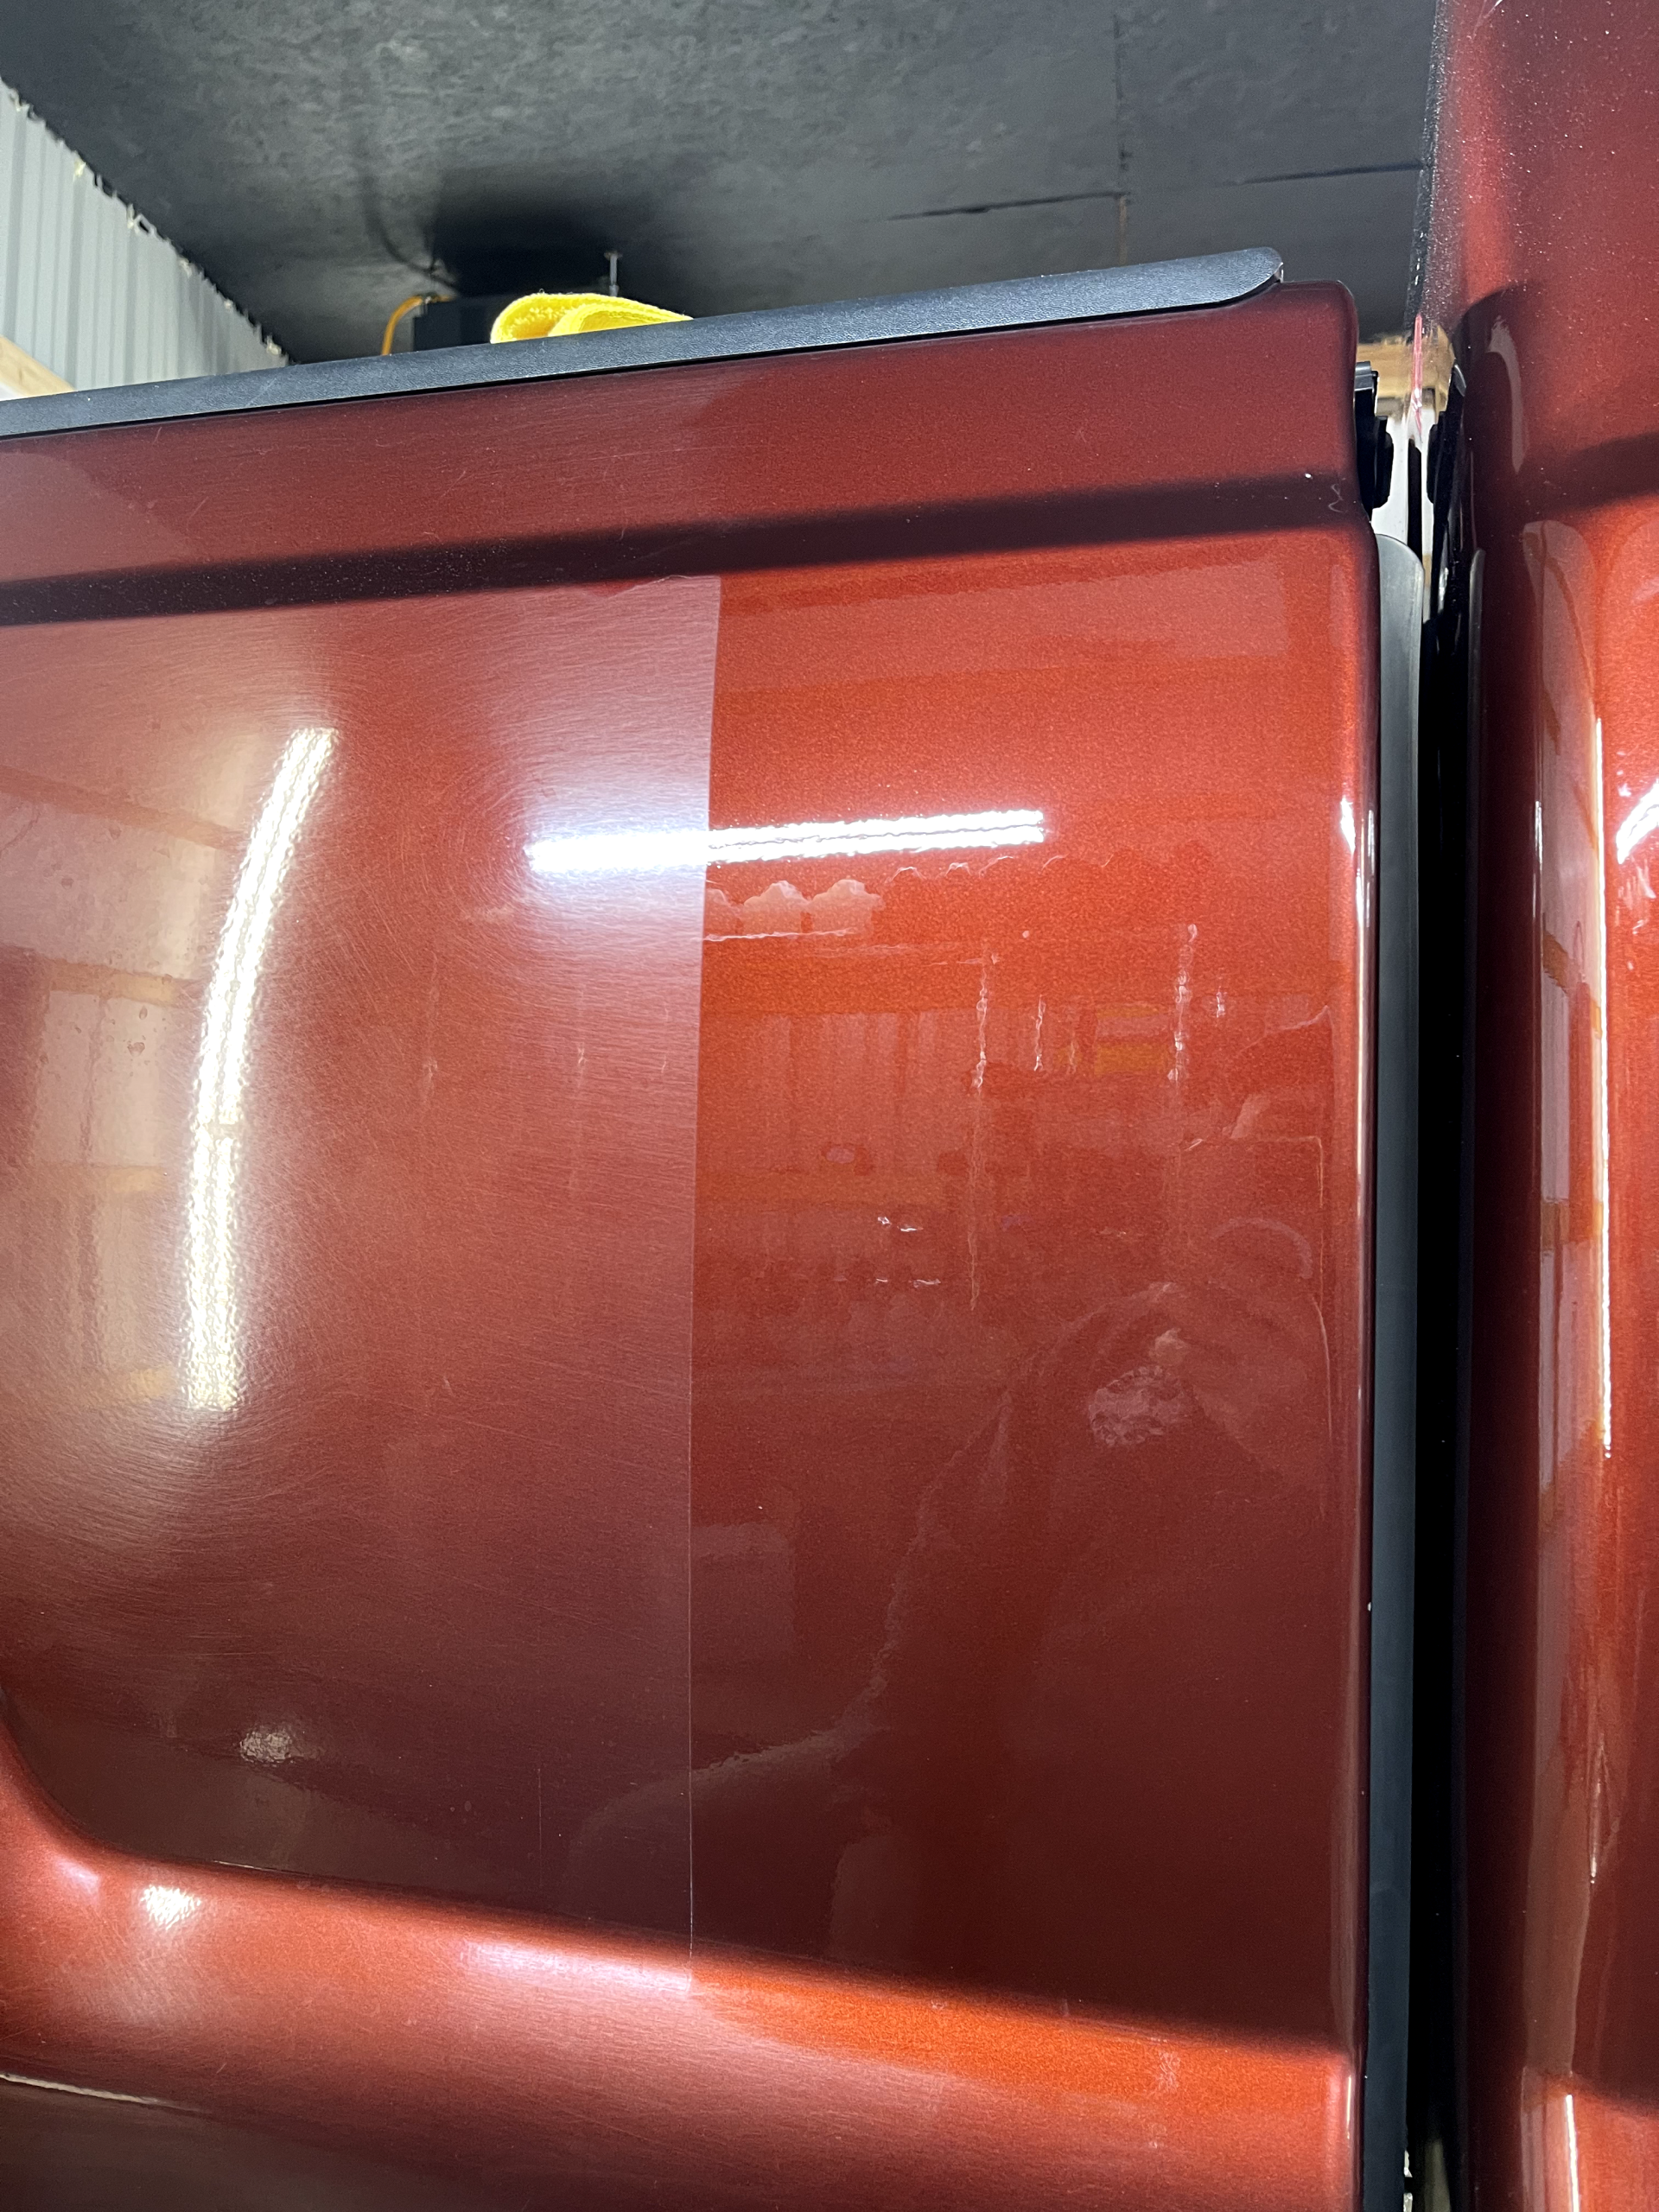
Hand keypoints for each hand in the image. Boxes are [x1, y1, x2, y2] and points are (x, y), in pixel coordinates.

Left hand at [1148, 1225, 1329, 1486]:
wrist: (1336, 1452)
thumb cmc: (1319, 1384)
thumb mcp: (1309, 1339)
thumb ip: (1272, 1308)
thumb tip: (1213, 1266)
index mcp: (1308, 1329)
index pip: (1261, 1284)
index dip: (1220, 1260)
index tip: (1190, 1245)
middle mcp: (1285, 1359)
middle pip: (1216, 1317)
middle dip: (1177, 1298)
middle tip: (1158, 1290)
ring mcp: (1261, 1394)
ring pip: (1193, 1359)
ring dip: (1169, 1343)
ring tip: (1164, 1340)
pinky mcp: (1242, 1425)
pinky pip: (1202, 1392)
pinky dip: (1194, 1380)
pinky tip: (1196, 1377)